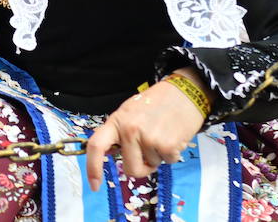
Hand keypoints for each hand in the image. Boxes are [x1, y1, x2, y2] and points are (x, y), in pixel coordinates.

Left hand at [84, 69, 210, 188]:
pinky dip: (172, 154)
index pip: (96, 146)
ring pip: (151, 166)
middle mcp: (130, 130)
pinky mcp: (167, 145)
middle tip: (150, 152)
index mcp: (117, 121)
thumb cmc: (156, 103)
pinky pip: (167, 162)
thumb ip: (120, 132)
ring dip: (158, 156)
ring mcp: (148, 138)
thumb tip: (111, 154)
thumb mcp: (130, 112)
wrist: (185, 92)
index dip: (92, 168)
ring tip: (163, 134)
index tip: (94, 186)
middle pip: (130, 168)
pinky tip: (174, 136)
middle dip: (141, 167)